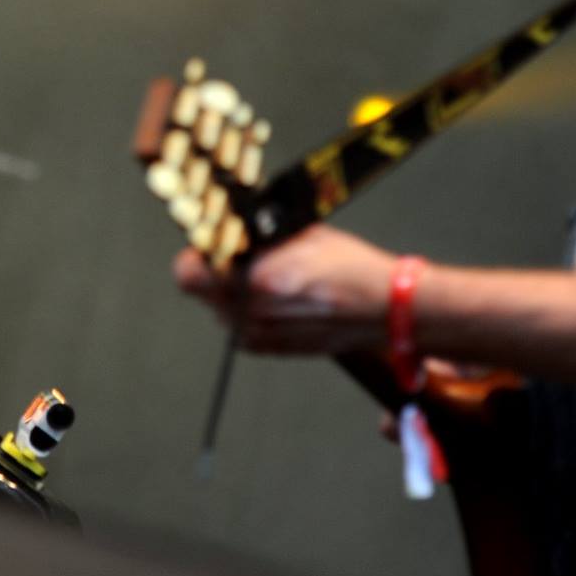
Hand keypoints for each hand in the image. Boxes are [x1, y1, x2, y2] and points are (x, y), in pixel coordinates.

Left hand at [172, 225, 398, 354]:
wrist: (386, 310)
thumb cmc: (351, 268)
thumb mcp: (300, 232)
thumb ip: (256, 234)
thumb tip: (228, 226)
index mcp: (256, 281)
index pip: (189, 273)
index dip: (196, 254)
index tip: (207, 244)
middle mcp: (252, 314)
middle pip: (202, 290)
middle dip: (215, 271)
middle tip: (237, 257)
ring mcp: (259, 336)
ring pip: (219, 308)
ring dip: (231, 292)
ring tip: (265, 278)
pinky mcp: (269, 349)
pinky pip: (239, 326)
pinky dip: (248, 310)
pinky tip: (276, 298)